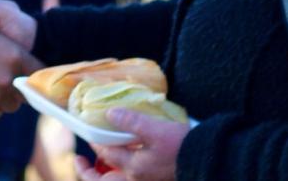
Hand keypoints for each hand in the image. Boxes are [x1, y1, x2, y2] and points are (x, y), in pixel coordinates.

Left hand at [74, 109, 189, 180]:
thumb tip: (109, 114)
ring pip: (119, 177)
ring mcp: (147, 179)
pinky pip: (132, 174)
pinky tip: (127, 154)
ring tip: (102, 157)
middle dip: (92, 171)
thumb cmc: (181, 145)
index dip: (93, 144)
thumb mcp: (155, 129)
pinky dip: (123, 167)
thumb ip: (131, 121)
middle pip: (108, 177)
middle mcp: (137, 177)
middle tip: (81, 161)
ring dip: (108, 169)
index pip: (105, 155)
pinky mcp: (155, 176)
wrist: (205, 159)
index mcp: (134, 167)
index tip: (85, 134)